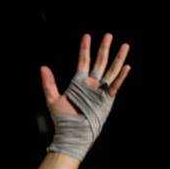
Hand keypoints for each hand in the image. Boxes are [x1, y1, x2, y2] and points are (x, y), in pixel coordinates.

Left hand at [41, 33, 131, 160]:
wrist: (72, 133)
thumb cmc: (63, 119)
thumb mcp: (53, 99)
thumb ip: (48, 83)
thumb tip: (42, 67)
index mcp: (79, 82)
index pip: (83, 61)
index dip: (85, 49)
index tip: (87, 36)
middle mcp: (91, 84)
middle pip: (100, 62)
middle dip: (104, 48)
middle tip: (108, 35)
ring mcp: (100, 90)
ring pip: (111, 70)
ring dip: (118, 58)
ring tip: (124, 46)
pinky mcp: (107, 99)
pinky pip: (115, 85)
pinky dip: (121, 77)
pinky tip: (127, 66)